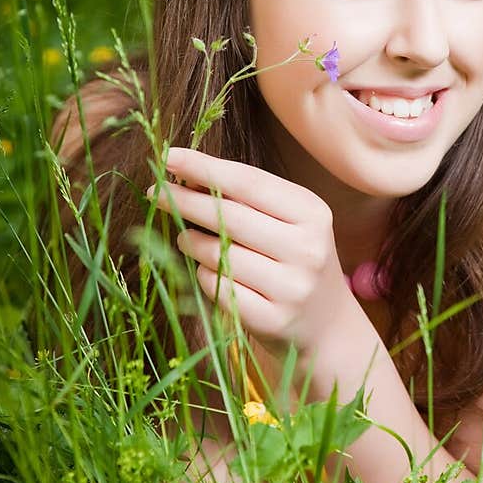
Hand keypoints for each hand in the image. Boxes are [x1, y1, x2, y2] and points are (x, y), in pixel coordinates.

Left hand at [147, 147, 352, 358]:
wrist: (328, 325)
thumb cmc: (295, 261)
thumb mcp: (287, 222)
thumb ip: (247, 199)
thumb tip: (187, 175)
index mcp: (312, 213)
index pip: (249, 182)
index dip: (204, 168)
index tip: (169, 157)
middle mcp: (307, 248)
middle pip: (230, 216)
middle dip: (185, 200)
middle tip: (154, 192)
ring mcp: (292, 287)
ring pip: (219, 254)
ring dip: (191, 242)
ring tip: (185, 238)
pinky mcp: (272, 319)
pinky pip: (218, 287)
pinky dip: (204, 275)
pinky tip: (208, 271)